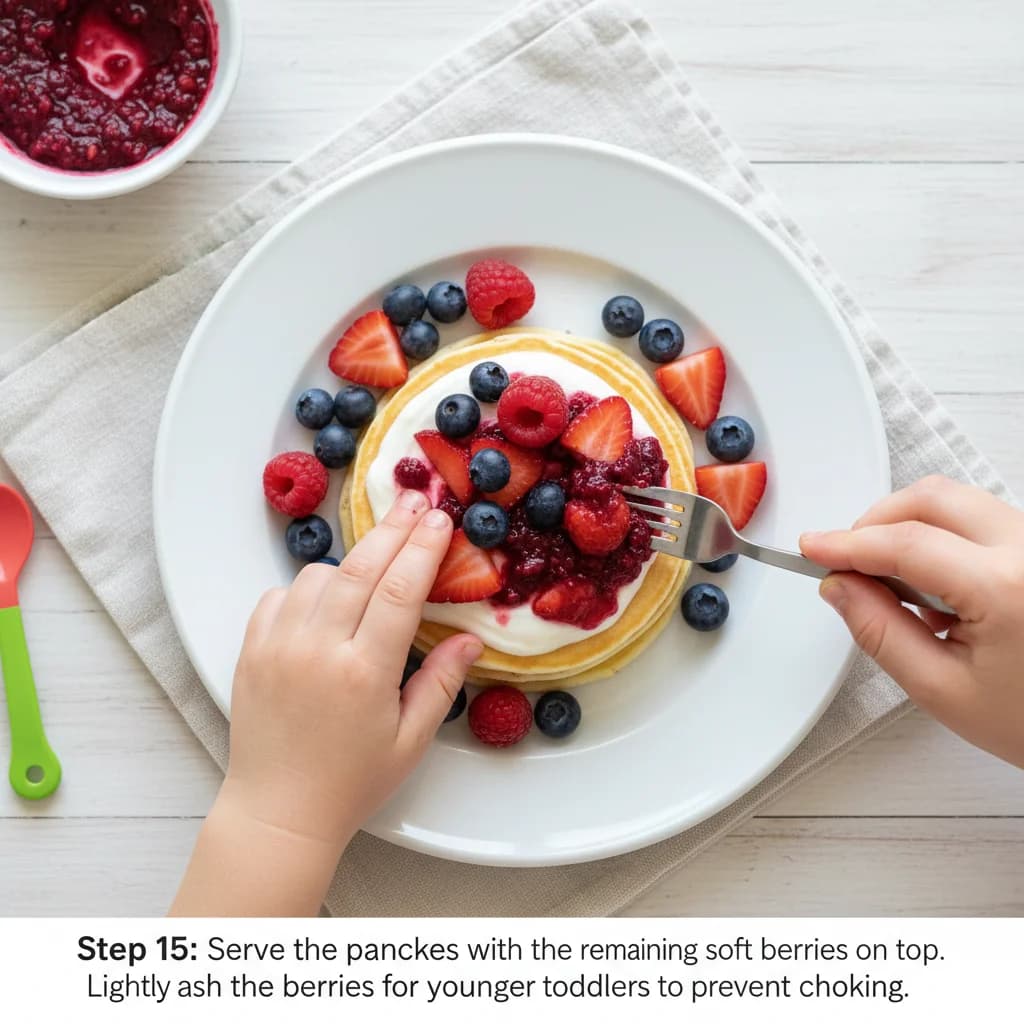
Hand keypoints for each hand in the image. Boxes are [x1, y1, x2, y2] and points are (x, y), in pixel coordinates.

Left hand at [171, 490, 481, 915]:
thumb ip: (440, 683)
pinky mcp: (250, 651)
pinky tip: (325, 599)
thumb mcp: (410, 741)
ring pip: (316, 576)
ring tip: (374, 566)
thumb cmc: (351, 782)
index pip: (398, 592)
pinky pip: (278, 595)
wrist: (277, 811)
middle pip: (359, 570)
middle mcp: (317, 651)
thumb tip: (471, 638)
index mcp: (363, 674)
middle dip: (392, 529)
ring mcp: (277, 647)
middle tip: (414, 499)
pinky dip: (305, 587)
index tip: (440, 518)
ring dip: (349, 563)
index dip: (423, 549)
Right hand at [800, 475, 1023, 768]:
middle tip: (847, 560)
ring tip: (896, 584)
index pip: (905, 543)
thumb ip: (881, 633)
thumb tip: (840, 588)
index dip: (847, 543)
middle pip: (932, 499)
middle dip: (876, 521)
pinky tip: (936, 586)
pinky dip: (943, 536)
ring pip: (957, 502)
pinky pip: (982, 518)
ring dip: (910, 527)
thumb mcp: (944, 691)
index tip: (812, 548)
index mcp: (1007, 588)